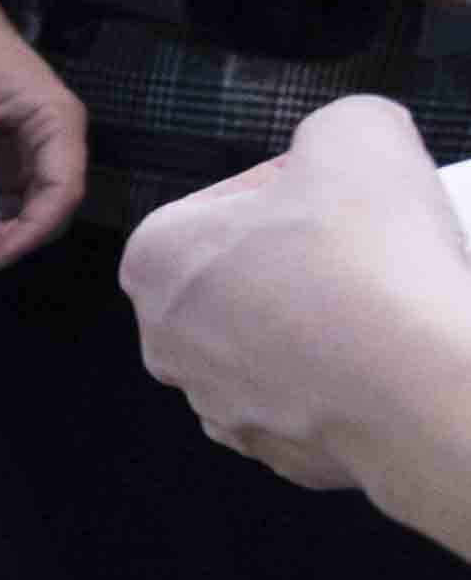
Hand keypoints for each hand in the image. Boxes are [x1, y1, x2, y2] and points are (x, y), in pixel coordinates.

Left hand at [126, 95, 470, 489]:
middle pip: (242, 277)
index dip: (290, 187)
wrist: (423, 389)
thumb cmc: (373, 261)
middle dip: (301, 256)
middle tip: (370, 242)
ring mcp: (218, 405)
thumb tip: (334, 147)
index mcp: (156, 259)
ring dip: (324, 318)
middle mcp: (166, 340)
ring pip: (275, 341)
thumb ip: (331, 127)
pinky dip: (348, 378)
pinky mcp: (276, 453)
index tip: (339, 192)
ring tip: (389, 298)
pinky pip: (311, 397)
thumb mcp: (357, 132)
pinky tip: (390, 357)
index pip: (221, 202)